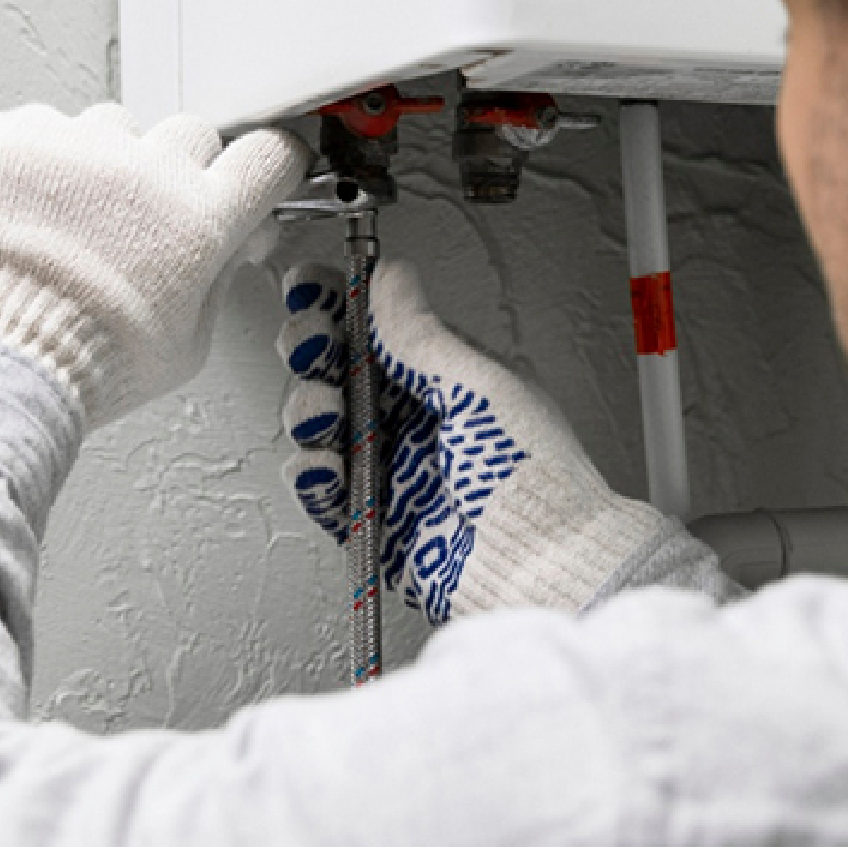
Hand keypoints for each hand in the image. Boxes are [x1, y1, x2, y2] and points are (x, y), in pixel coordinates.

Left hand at [0, 103, 307, 427]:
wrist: (1, 360)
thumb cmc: (94, 363)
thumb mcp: (188, 344)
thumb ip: (217, 281)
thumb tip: (232, 246)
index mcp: (202, 221)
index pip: (267, 156)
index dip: (270, 165)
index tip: (260, 172)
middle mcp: (148, 173)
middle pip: (193, 133)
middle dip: (185, 169)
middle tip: (158, 212)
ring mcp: (81, 151)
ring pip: (119, 124)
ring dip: (114, 157)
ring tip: (86, 210)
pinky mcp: (20, 144)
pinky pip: (49, 123)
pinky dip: (50, 152)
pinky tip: (42, 195)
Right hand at [279, 259, 674, 623]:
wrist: (539, 567)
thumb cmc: (534, 480)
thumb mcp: (480, 391)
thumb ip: (424, 338)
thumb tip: (391, 279)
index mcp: (446, 376)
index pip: (377, 327)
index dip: (336, 306)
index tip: (308, 292)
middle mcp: (413, 416)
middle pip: (337, 368)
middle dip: (311, 350)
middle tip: (308, 349)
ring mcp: (390, 466)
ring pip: (322, 423)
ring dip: (307, 409)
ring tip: (322, 416)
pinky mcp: (372, 517)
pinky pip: (323, 487)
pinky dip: (311, 473)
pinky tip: (321, 465)